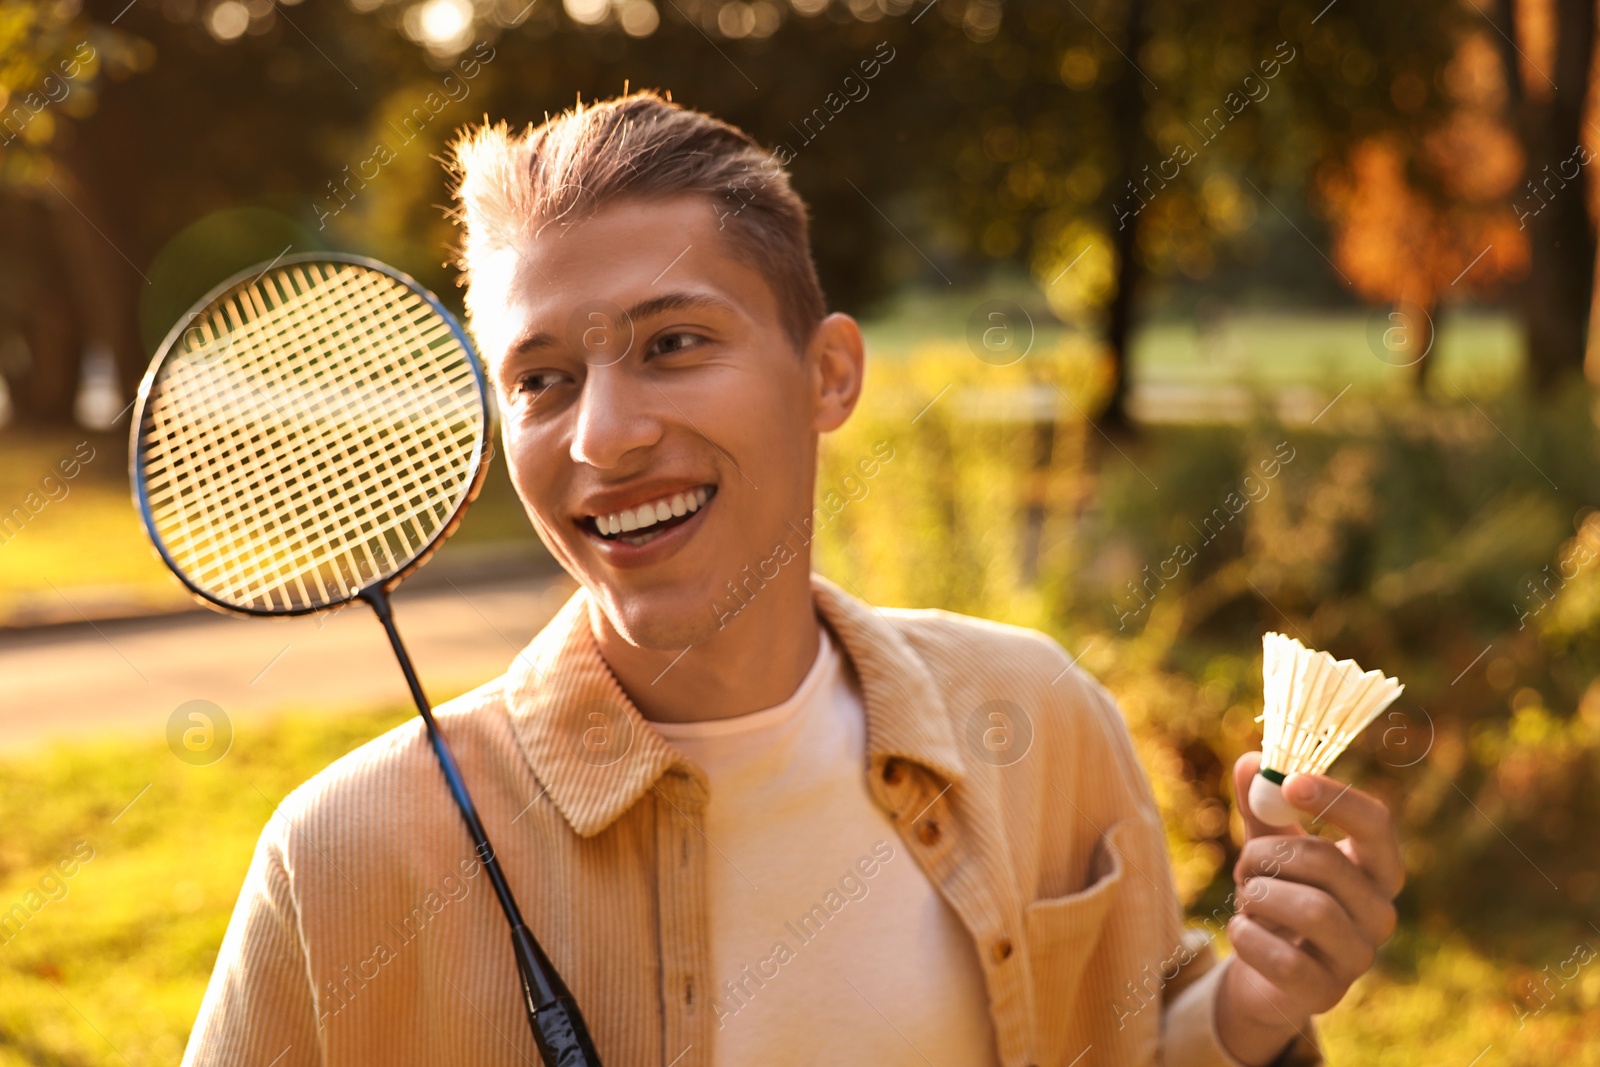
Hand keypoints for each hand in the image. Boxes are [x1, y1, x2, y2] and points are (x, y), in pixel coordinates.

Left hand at [1212, 751, 1403, 1065]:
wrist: (1263, 970)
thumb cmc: (1277, 895)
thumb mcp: (1268, 844)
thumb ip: (1259, 804)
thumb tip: (1250, 761)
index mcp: (1374, 868)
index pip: (1377, 825)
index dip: (1336, 798)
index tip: (1290, 784)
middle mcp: (1379, 913)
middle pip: (1327, 862)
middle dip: (1268, 852)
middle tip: (1243, 861)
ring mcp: (1358, 957)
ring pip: (1312, 909)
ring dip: (1258, 893)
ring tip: (1246, 898)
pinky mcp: (1326, 992)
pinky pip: (1283, 959)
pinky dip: (1247, 936)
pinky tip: (1242, 930)